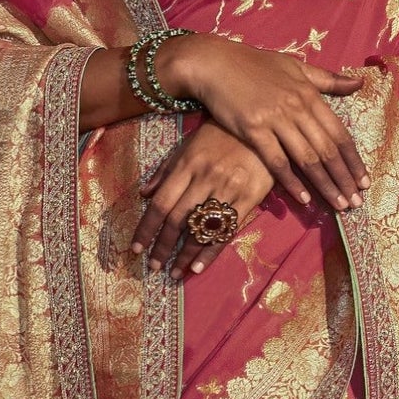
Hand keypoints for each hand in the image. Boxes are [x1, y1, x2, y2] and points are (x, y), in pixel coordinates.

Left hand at [132, 120, 275, 279]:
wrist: (262, 126)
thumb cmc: (221, 135)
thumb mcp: (189, 144)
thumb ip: (166, 170)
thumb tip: (144, 194)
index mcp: (187, 165)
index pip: (161, 204)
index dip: (147, 229)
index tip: (137, 248)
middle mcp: (205, 179)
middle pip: (178, 220)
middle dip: (163, 247)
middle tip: (153, 267)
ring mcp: (228, 189)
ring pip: (201, 229)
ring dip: (184, 255)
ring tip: (174, 272)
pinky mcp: (249, 198)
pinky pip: (226, 231)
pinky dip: (211, 252)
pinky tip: (198, 267)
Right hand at [155, 34, 369, 210]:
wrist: (213, 62)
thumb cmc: (254, 64)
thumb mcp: (294, 65)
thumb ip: (326, 79)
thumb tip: (359, 82)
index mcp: (309, 93)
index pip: (339, 132)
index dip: (353, 159)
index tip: (364, 180)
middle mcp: (297, 107)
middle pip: (327, 150)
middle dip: (344, 178)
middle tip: (357, 202)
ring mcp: (275, 119)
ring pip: (307, 159)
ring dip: (326, 185)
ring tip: (339, 205)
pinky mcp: (253, 129)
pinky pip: (278, 162)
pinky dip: (293, 182)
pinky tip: (305, 200)